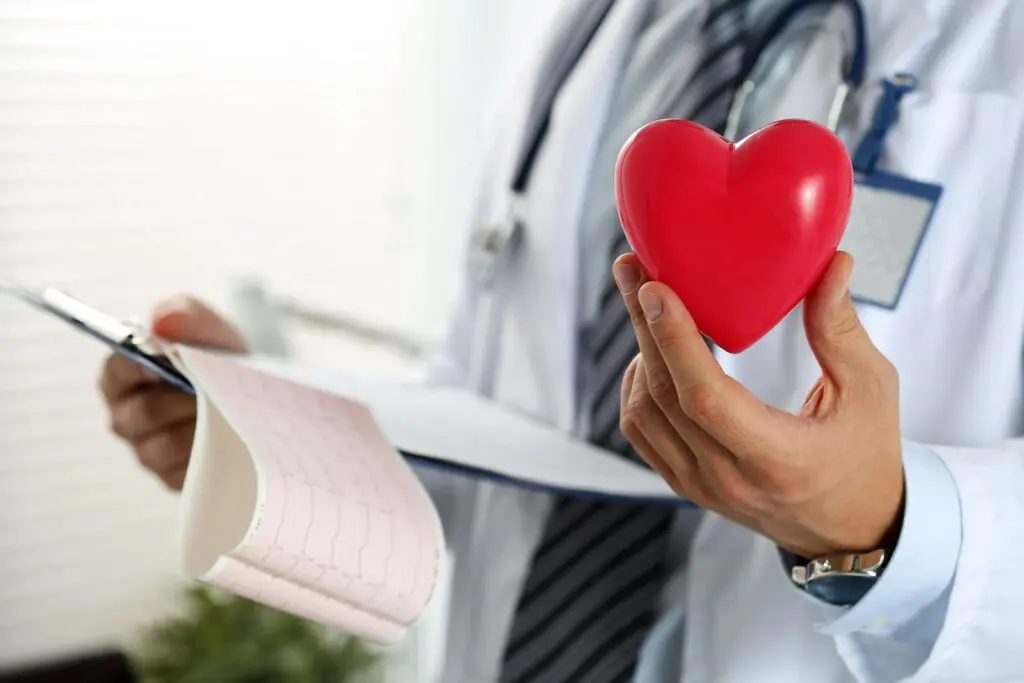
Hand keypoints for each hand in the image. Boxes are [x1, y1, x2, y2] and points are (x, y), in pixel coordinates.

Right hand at [98, 296, 246, 490]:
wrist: (260, 403)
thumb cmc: (224, 364)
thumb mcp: (215, 334)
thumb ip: (189, 316)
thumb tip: (161, 320)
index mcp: (128, 377)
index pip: (114, 372)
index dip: (132, 367)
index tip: (160, 361)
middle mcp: (129, 417)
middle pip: (140, 414)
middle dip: (181, 399)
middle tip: (212, 388)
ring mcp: (148, 451)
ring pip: (164, 446)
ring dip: (199, 426)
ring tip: (227, 411)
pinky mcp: (173, 479)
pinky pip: (184, 472)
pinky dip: (209, 453)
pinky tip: (228, 439)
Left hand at [615, 251, 904, 558]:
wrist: (850, 528)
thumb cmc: (866, 454)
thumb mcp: (872, 390)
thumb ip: (841, 329)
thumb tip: (833, 262)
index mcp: (779, 460)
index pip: (706, 398)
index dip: (674, 340)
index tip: (655, 288)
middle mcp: (729, 479)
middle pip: (664, 395)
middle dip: (643, 324)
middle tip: (631, 269)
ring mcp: (700, 486)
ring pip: (643, 412)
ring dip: (639, 351)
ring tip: (647, 305)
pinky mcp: (685, 484)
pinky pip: (641, 432)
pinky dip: (636, 386)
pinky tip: (651, 352)